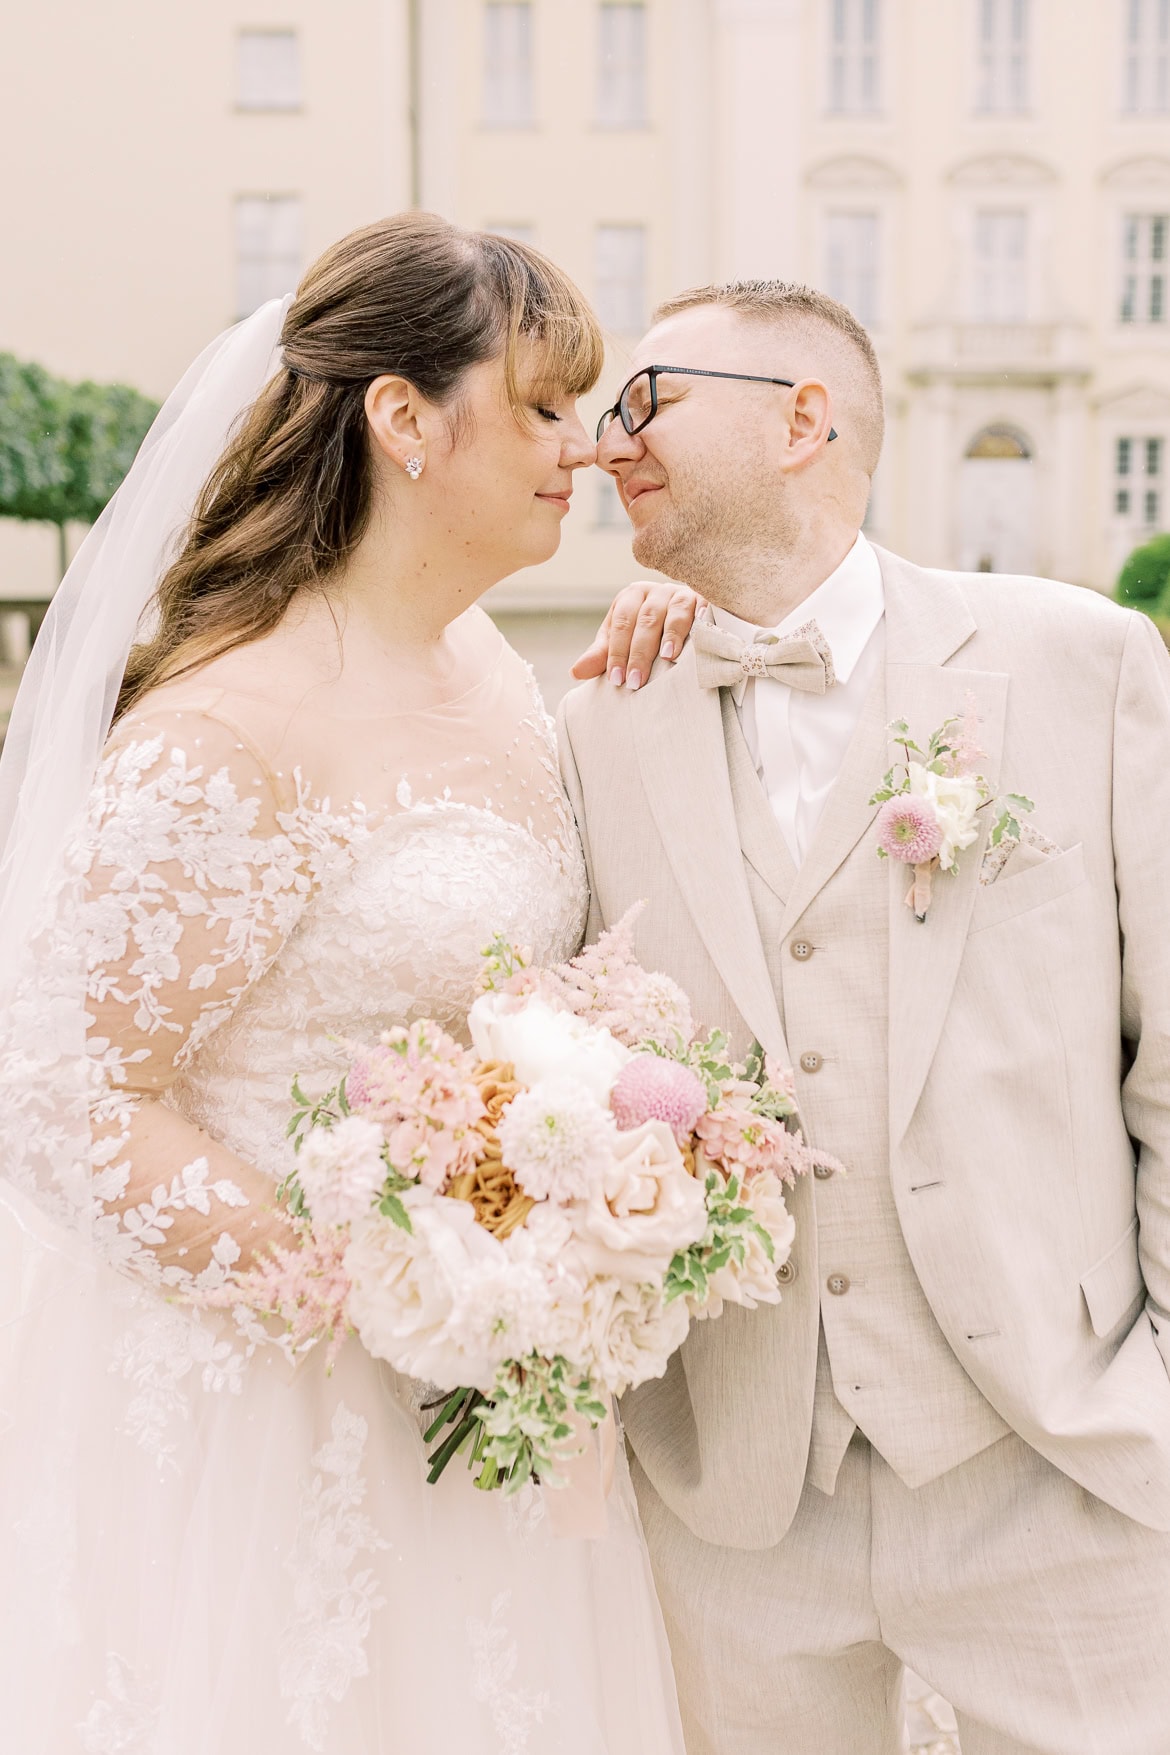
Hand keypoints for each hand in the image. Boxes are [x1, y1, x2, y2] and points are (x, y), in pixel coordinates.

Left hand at [570, 582, 704, 688]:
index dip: (617, 651)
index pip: (621, 623)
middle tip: (635, 681)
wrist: (685, 618)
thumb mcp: (621, 643)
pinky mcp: (705, 600)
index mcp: (631, 598)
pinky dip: (701, 620)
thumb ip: (601, 656)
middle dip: (639, 652)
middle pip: (646, 619)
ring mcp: (682, 594)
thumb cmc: (647, 634)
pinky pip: (704, 608)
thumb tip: (575, 673)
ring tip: (668, 657)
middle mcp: (655, 592)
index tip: (616, 680)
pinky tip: (700, 635)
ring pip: (675, 611)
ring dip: (671, 633)